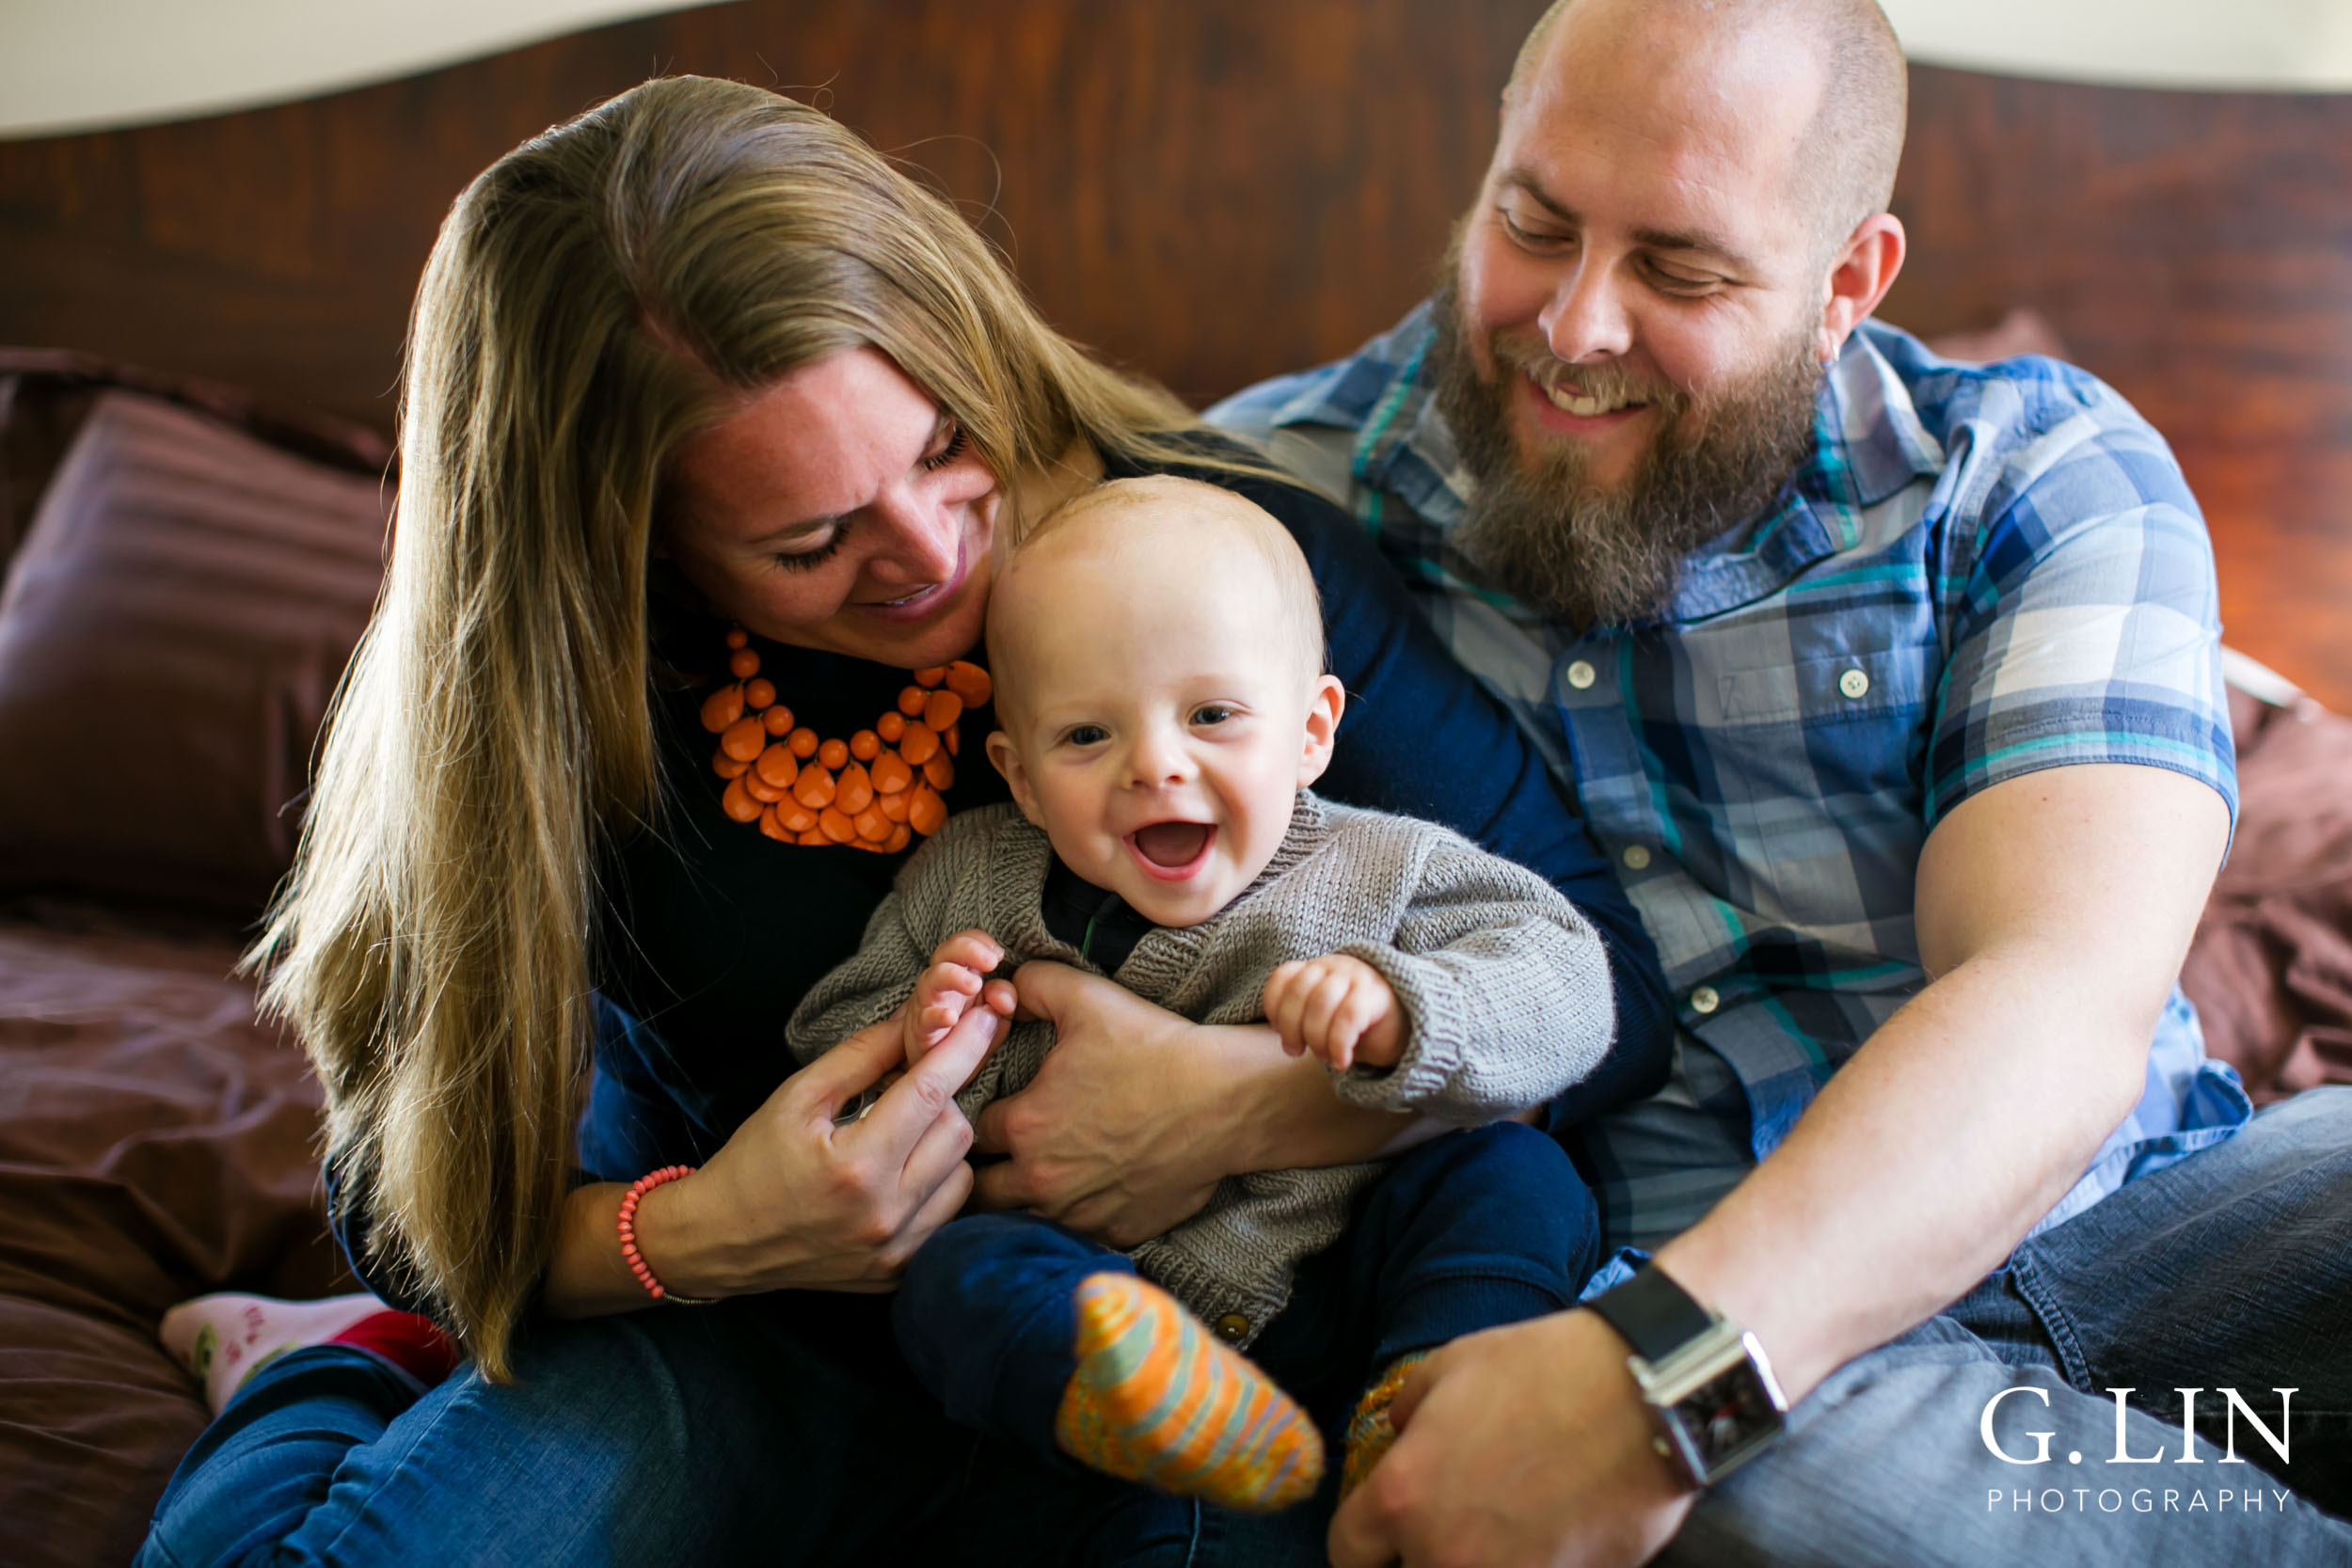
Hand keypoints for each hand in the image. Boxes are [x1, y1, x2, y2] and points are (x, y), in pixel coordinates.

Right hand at [624, 998, 1007, 1299]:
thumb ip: (861, 1056)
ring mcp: (896, 1249)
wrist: (720, 1241)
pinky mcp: (899, 1271)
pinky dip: (938, 1185)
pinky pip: (948, 1215)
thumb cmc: (753, 1163)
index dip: (963, 1048)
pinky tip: (903, 1173)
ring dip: (944, 1144)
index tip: (986, 1016)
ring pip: (963, 1175)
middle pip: (958, 1132)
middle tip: (910, 1091)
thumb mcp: (797, 1097)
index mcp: (855, 1166)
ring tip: (903, 1136)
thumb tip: (915, 1019)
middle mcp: (884, 1213)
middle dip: (944, 1099)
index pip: (931, 1093)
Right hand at [906, 928, 1016, 1067]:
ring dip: (952, 976)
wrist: (940, 1074)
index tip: (999, 955)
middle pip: (945, 953)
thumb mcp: (995, 1017)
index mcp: (959, 976)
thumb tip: (1003, 997)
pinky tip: (951, 1017)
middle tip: (991, 961)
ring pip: (930, 979)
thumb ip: (1005, 1002)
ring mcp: (926, 1007)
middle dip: (967, 949)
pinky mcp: (919, 1033)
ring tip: (974, 985)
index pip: (964, 945)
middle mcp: (939, 986)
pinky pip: (923, 1020)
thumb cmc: (967, 1038)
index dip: (979, 942)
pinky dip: (936, 1015)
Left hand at [966, 960, 1246, 1246]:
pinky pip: (1074, 1237)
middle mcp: (1041, 1178)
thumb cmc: (1153, 1048)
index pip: (971, 1132)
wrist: (1224, 1099)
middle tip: (1003, 1152)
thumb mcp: (1085, 998)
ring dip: (1022, 1202)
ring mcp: (1078, 1213)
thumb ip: (1031, 985)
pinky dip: (1072, 1218)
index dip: (978, 1119)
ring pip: (1021, 1222)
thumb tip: (1001, 990)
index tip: (996, 1110)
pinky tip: (1087, 1192)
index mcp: (1024, 1125)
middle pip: (981, 1191)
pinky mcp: (1114, 1231)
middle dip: (986, 1170)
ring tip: (1041, 1175)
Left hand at [1263, 953, 1402, 1071]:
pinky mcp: (1377, 996)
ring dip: (1315, 1038)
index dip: (1274, 1006)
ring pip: (1321, 1002)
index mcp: (1318, 969)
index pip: (1284, 977)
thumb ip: (1303, 1018)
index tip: (1279, 1031)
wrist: (1411, 1027)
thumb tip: (1287, 1038)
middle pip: (1299, 991)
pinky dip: (1337, 1044)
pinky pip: (1347, 1017)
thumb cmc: (1360, 1027)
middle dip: (1290, 1027)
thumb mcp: (1325, 1019)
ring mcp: (1357, 977)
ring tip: (1323, 1058)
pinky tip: (1341, 1062)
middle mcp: (1336, 967)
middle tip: (1296, 1051)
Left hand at [1330, 1310, 1693, 1567]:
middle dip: (1412, 1561)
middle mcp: (1445, 1554)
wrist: (1646, 1398)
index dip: (1362, 1544)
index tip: (1378, 1538)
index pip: (1347, 1554)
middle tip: (1436, 1535)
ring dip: (1467, 1567)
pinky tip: (1540, 1545)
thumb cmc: (1547, 1370)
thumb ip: (1410, 1411)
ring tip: (1491, 1540)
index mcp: (1403, 1496)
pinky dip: (1526, 1567)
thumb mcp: (1452, 1366)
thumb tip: (1401, 1433)